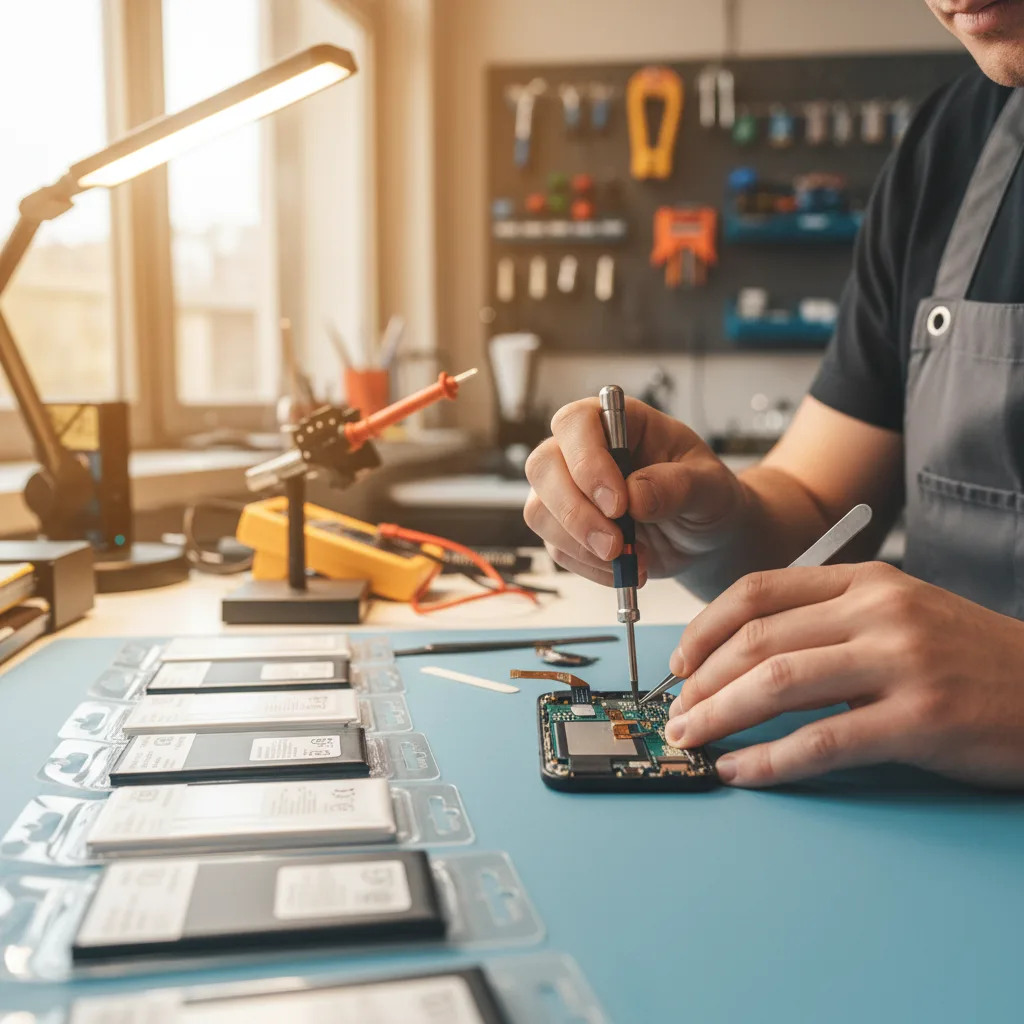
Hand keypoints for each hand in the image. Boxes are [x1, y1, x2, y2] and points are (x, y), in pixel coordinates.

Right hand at [523, 398, 745, 585]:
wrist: (704, 535)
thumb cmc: (706, 496)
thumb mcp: (710, 487)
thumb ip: (678, 486)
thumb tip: (636, 496)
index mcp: (617, 423)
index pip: (576, 423)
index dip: (587, 461)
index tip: (617, 504)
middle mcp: (582, 451)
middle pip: (543, 466)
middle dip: (575, 512)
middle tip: (615, 545)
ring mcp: (567, 489)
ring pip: (539, 511)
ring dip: (579, 544)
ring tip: (630, 560)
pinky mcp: (565, 528)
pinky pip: (556, 548)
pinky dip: (589, 567)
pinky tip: (625, 570)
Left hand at [664, 561, 1023, 788]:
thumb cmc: (968, 657)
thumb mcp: (899, 613)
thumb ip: (829, 620)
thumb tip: (744, 653)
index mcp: (865, 582)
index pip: (757, 591)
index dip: (705, 629)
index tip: (680, 663)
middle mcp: (878, 612)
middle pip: (757, 639)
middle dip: (701, 681)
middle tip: (674, 713)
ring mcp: (900, 662)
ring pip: (777, 683)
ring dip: (719, 715)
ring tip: (689, 739)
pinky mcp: (920, 719)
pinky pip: (823, 741)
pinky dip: (769, 760)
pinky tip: (741, 770)